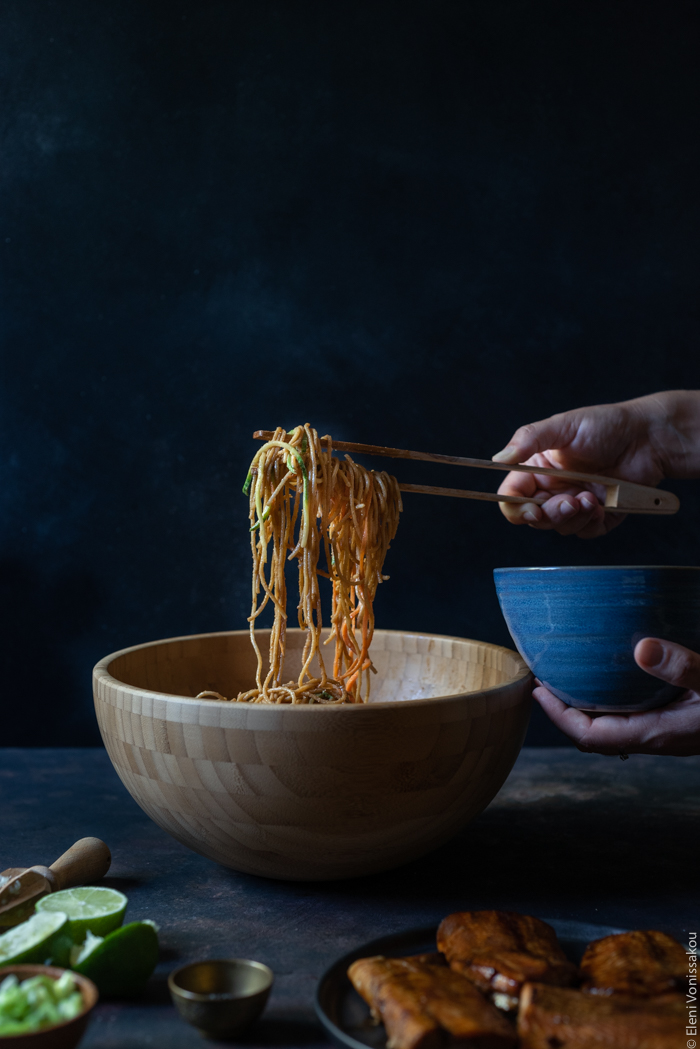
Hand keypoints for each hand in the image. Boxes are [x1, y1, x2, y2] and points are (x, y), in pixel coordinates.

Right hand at [492, 391, 699, 537]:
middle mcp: (553, 488)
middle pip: (533, 517)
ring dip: (573, 517)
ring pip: (559, 527)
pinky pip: (585, 533)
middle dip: (549, 514)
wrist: (648, 438)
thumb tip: (498, 459)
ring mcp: (575, 503)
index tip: (530, 507)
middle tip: (568, 502)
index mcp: (537, 468)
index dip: (515, 506)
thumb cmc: (606, 425)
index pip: (512, 495)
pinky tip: (602, 505)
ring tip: (591, 498)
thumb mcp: (563, 426)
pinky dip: (591, 523)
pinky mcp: (598, 516)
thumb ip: (528, 439)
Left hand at [534, 638, 699, 755]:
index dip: (558, 715)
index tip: (538, 690)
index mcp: (655, 732)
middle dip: (562, 711)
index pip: (590, 736)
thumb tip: (641, 648)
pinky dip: (606, 700)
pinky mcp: (671, 720)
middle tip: (543, 680)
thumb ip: (683, 668)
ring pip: (609, 727)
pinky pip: (627, 717)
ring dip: (583, 706)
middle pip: (592, 735)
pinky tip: (607, 677)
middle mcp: (654, 736)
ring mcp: (662, 731)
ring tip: (565, 676)